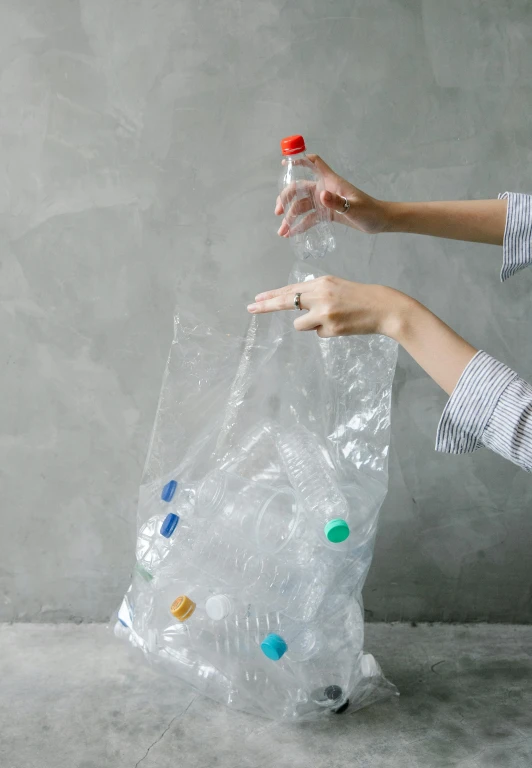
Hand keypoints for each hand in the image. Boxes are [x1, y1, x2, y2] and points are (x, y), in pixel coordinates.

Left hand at [247, 275, 403, 338]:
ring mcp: (324, 313)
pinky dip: (326, 332)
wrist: (384, 308)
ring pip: (301, 325)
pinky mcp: (331, 328)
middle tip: (250, 308)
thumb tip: (296, 305)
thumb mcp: (336, 287)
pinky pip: (318, 333)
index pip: (290, 289)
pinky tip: (342, 325)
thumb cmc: (360, 298)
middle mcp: (320, 295)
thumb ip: (316, 294)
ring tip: (332, 319)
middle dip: (267, 306)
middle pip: (286, 302)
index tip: (256, 299)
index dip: (272, 295)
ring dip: (310, 325)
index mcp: (321, 283)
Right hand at [276, 155, 389, 237]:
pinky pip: (309, 218)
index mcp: (331, 182)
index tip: (285, 164)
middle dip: (286, 198)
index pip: (314, 163)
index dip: (300, 160)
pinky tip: (291, 234)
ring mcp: (324, 202)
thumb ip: (338, 202)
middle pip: (300, 188)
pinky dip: (300, 226)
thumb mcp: (354, 208)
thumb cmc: (369, 211)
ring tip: (282, 232)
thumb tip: (321, 196)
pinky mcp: (326, 214)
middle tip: (278, 212)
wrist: (379, 221)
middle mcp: (324, 189)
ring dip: (290, 217)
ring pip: (302, 206)